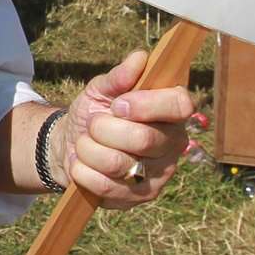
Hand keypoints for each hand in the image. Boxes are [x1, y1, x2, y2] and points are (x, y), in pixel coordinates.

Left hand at [61, 49, 193, 208]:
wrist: (73, 145)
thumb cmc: (95, 112)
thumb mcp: (101, 89)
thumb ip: (119, 76)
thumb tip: (140, 58)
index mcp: (171, 110)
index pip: (180, 105)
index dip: (146, 105)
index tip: (118, 105)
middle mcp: (174, 142)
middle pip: (144, 139)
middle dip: (105, 129)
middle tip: (93, 124)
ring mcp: (160, 172)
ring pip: (120, 164)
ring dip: (89, 150)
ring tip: (84, 143)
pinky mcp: (142, 196)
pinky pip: (108, 187)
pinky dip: (84, 172)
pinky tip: (82, 165)